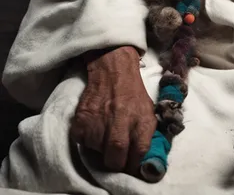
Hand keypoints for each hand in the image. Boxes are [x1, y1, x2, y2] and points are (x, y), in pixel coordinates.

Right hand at [70, 46, 156, 174]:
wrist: (114, 71)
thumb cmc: (133, 94)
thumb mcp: (149, 112)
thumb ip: (146, 137)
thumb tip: (143, 161)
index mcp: (141, 123)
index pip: (138, 157)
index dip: (133, 165)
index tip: (129, 165)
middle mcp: (120, 124)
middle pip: (115, 160)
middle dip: (115, 163)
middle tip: (115, 157)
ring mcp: (99, 123)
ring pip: (97, 153)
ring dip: (101, 148)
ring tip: (105, 132)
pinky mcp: (82, 121)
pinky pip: (83, 143)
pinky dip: (87, 139)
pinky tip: (95, 126)